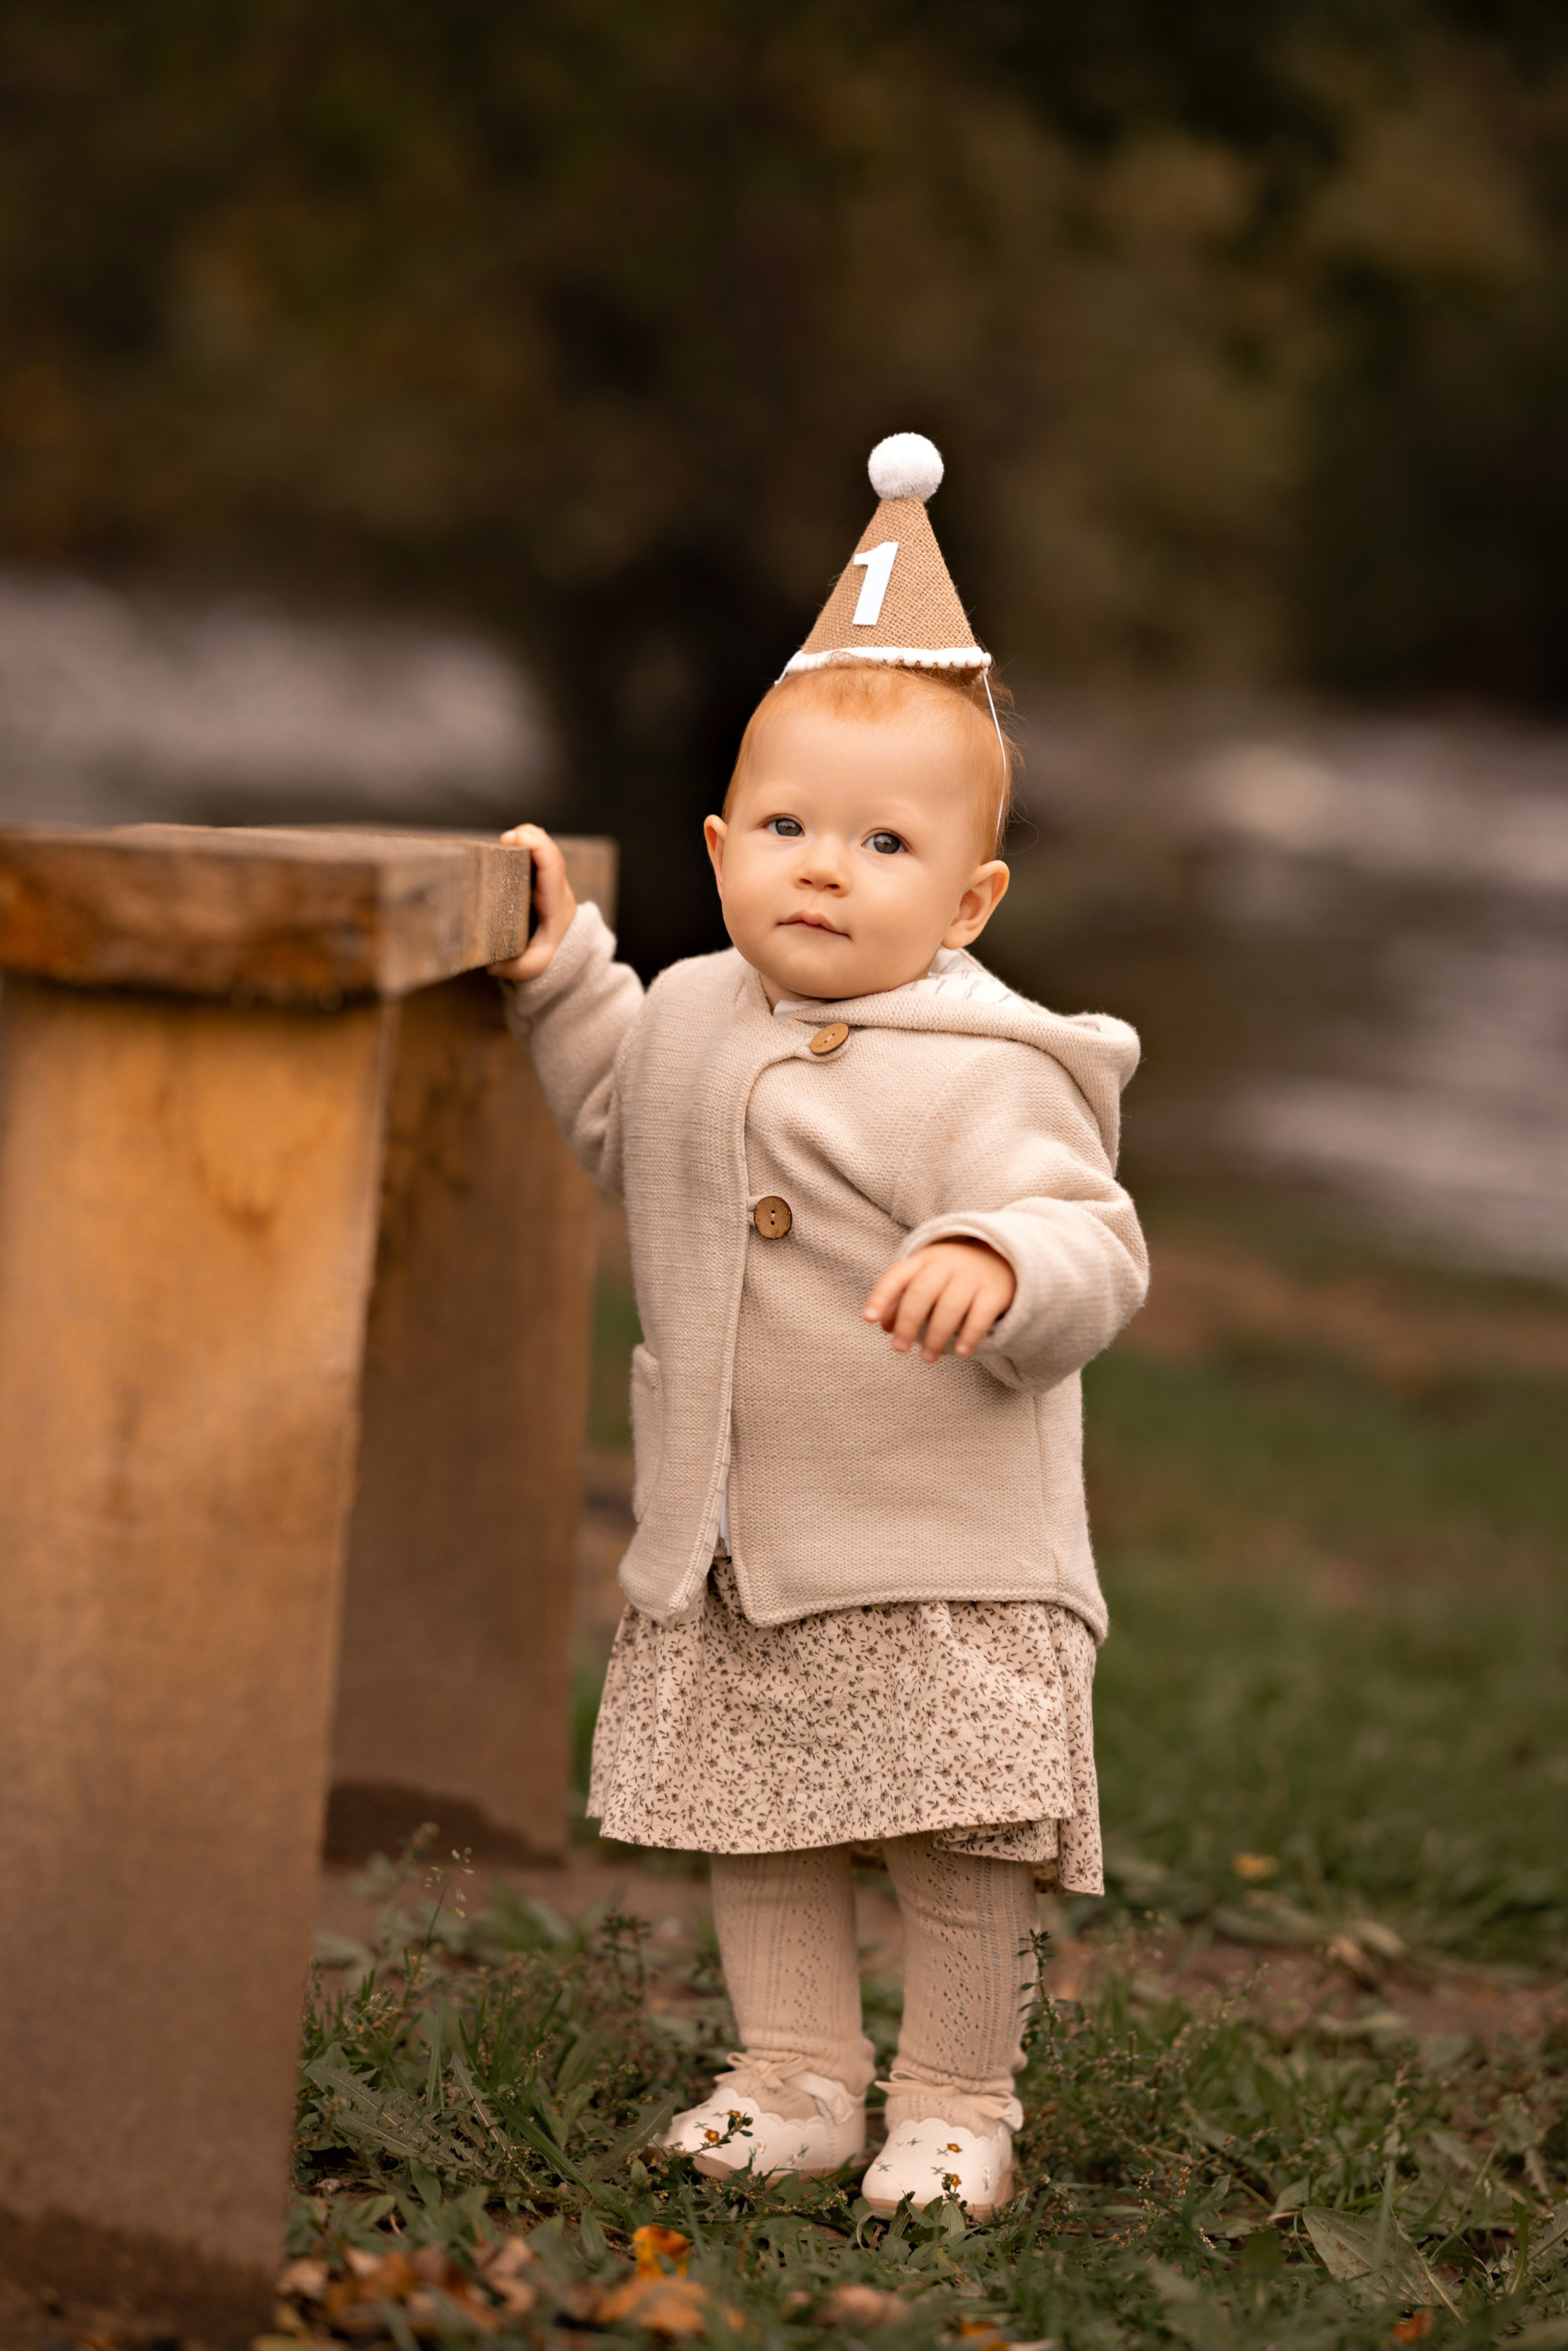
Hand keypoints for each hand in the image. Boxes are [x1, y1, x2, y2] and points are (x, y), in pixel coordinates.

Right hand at [489, 823, 576, 980]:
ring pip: (545, 851)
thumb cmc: (549, 959)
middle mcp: (556, 889)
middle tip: (506, 838)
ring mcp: (550, 884)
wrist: (565, 955)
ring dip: (528, 839)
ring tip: (506, 839)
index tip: (515, 838)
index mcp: (556, 904)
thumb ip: (515, 968)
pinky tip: (509, 845)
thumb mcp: (534, 968)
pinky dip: (526, 846)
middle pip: (550, 852)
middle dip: (531, 838)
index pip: (552, 866)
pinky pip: (537, 858)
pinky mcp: (542, 883)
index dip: (538, 847)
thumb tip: (493, 964)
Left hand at [863, 1238, 1015, 1363]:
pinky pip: (981, 1314)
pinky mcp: (994, 1292)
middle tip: (898, 1348)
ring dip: (936, 1335)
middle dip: (908, 1322)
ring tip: (927, 1357)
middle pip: (922, 1292)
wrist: (998, 1258)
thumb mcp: (923, 1280)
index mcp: (922, 1261)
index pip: (897, 1276)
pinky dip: (970, 1335)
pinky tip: (961, 1352)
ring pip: (950, 1305)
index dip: (881, 1297)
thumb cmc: (949, 1277)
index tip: (868, 1319)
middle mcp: (946, 1265)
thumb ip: (901, 1300)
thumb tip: (884, 1325)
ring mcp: (971, 1277)